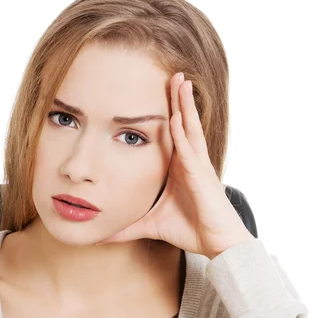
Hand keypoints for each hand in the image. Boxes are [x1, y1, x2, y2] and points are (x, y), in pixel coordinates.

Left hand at [97, 72, 253, 259]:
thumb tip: (101, 237)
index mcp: (178, 168)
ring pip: (190, 129)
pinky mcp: (203, 177)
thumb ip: (126, 227)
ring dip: (184, 105)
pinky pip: (191, 152)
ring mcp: (198, 167)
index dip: (166, 112)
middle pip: (182, 123)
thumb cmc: (189, 229)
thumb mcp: (149, 225)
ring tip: (180, 80)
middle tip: (171, 72)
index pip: (171, 135)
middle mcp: (189, 162)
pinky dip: (183, 135)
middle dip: (177, 99)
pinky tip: (176, 118)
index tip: (152, 93)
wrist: (216, 244)